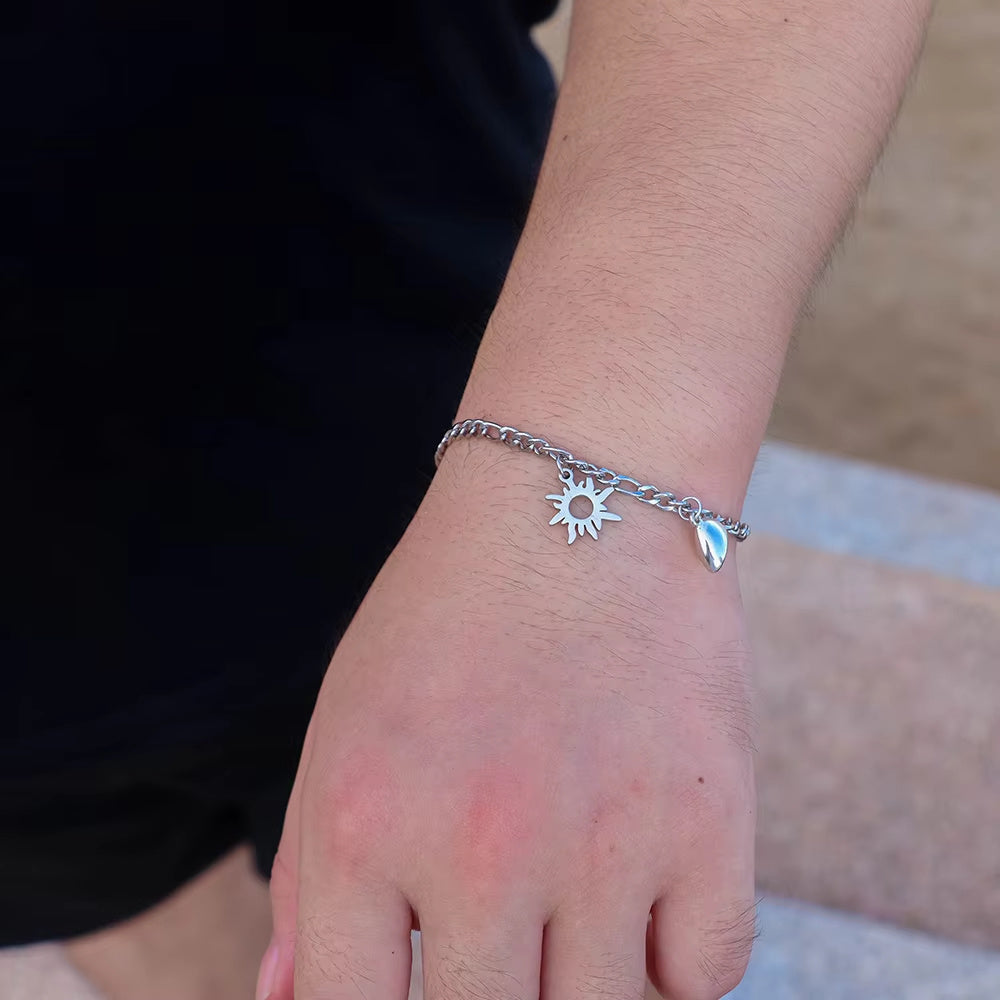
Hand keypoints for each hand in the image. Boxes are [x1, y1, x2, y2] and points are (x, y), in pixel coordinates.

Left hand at [258, 446, 755, 999]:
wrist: (581, 498)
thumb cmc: (449, 614)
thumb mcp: (345, 725)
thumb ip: (309, 875)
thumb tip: (290, 999)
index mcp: (365, 826)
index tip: (412, 982)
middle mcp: (480, 850)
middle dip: (483, 992)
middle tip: (497, 931)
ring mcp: (605, 841)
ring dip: (578, 977)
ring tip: (568, 898)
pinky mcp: (711, 821)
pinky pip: (703, 976)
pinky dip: (672, 957)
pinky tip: (643, 889)